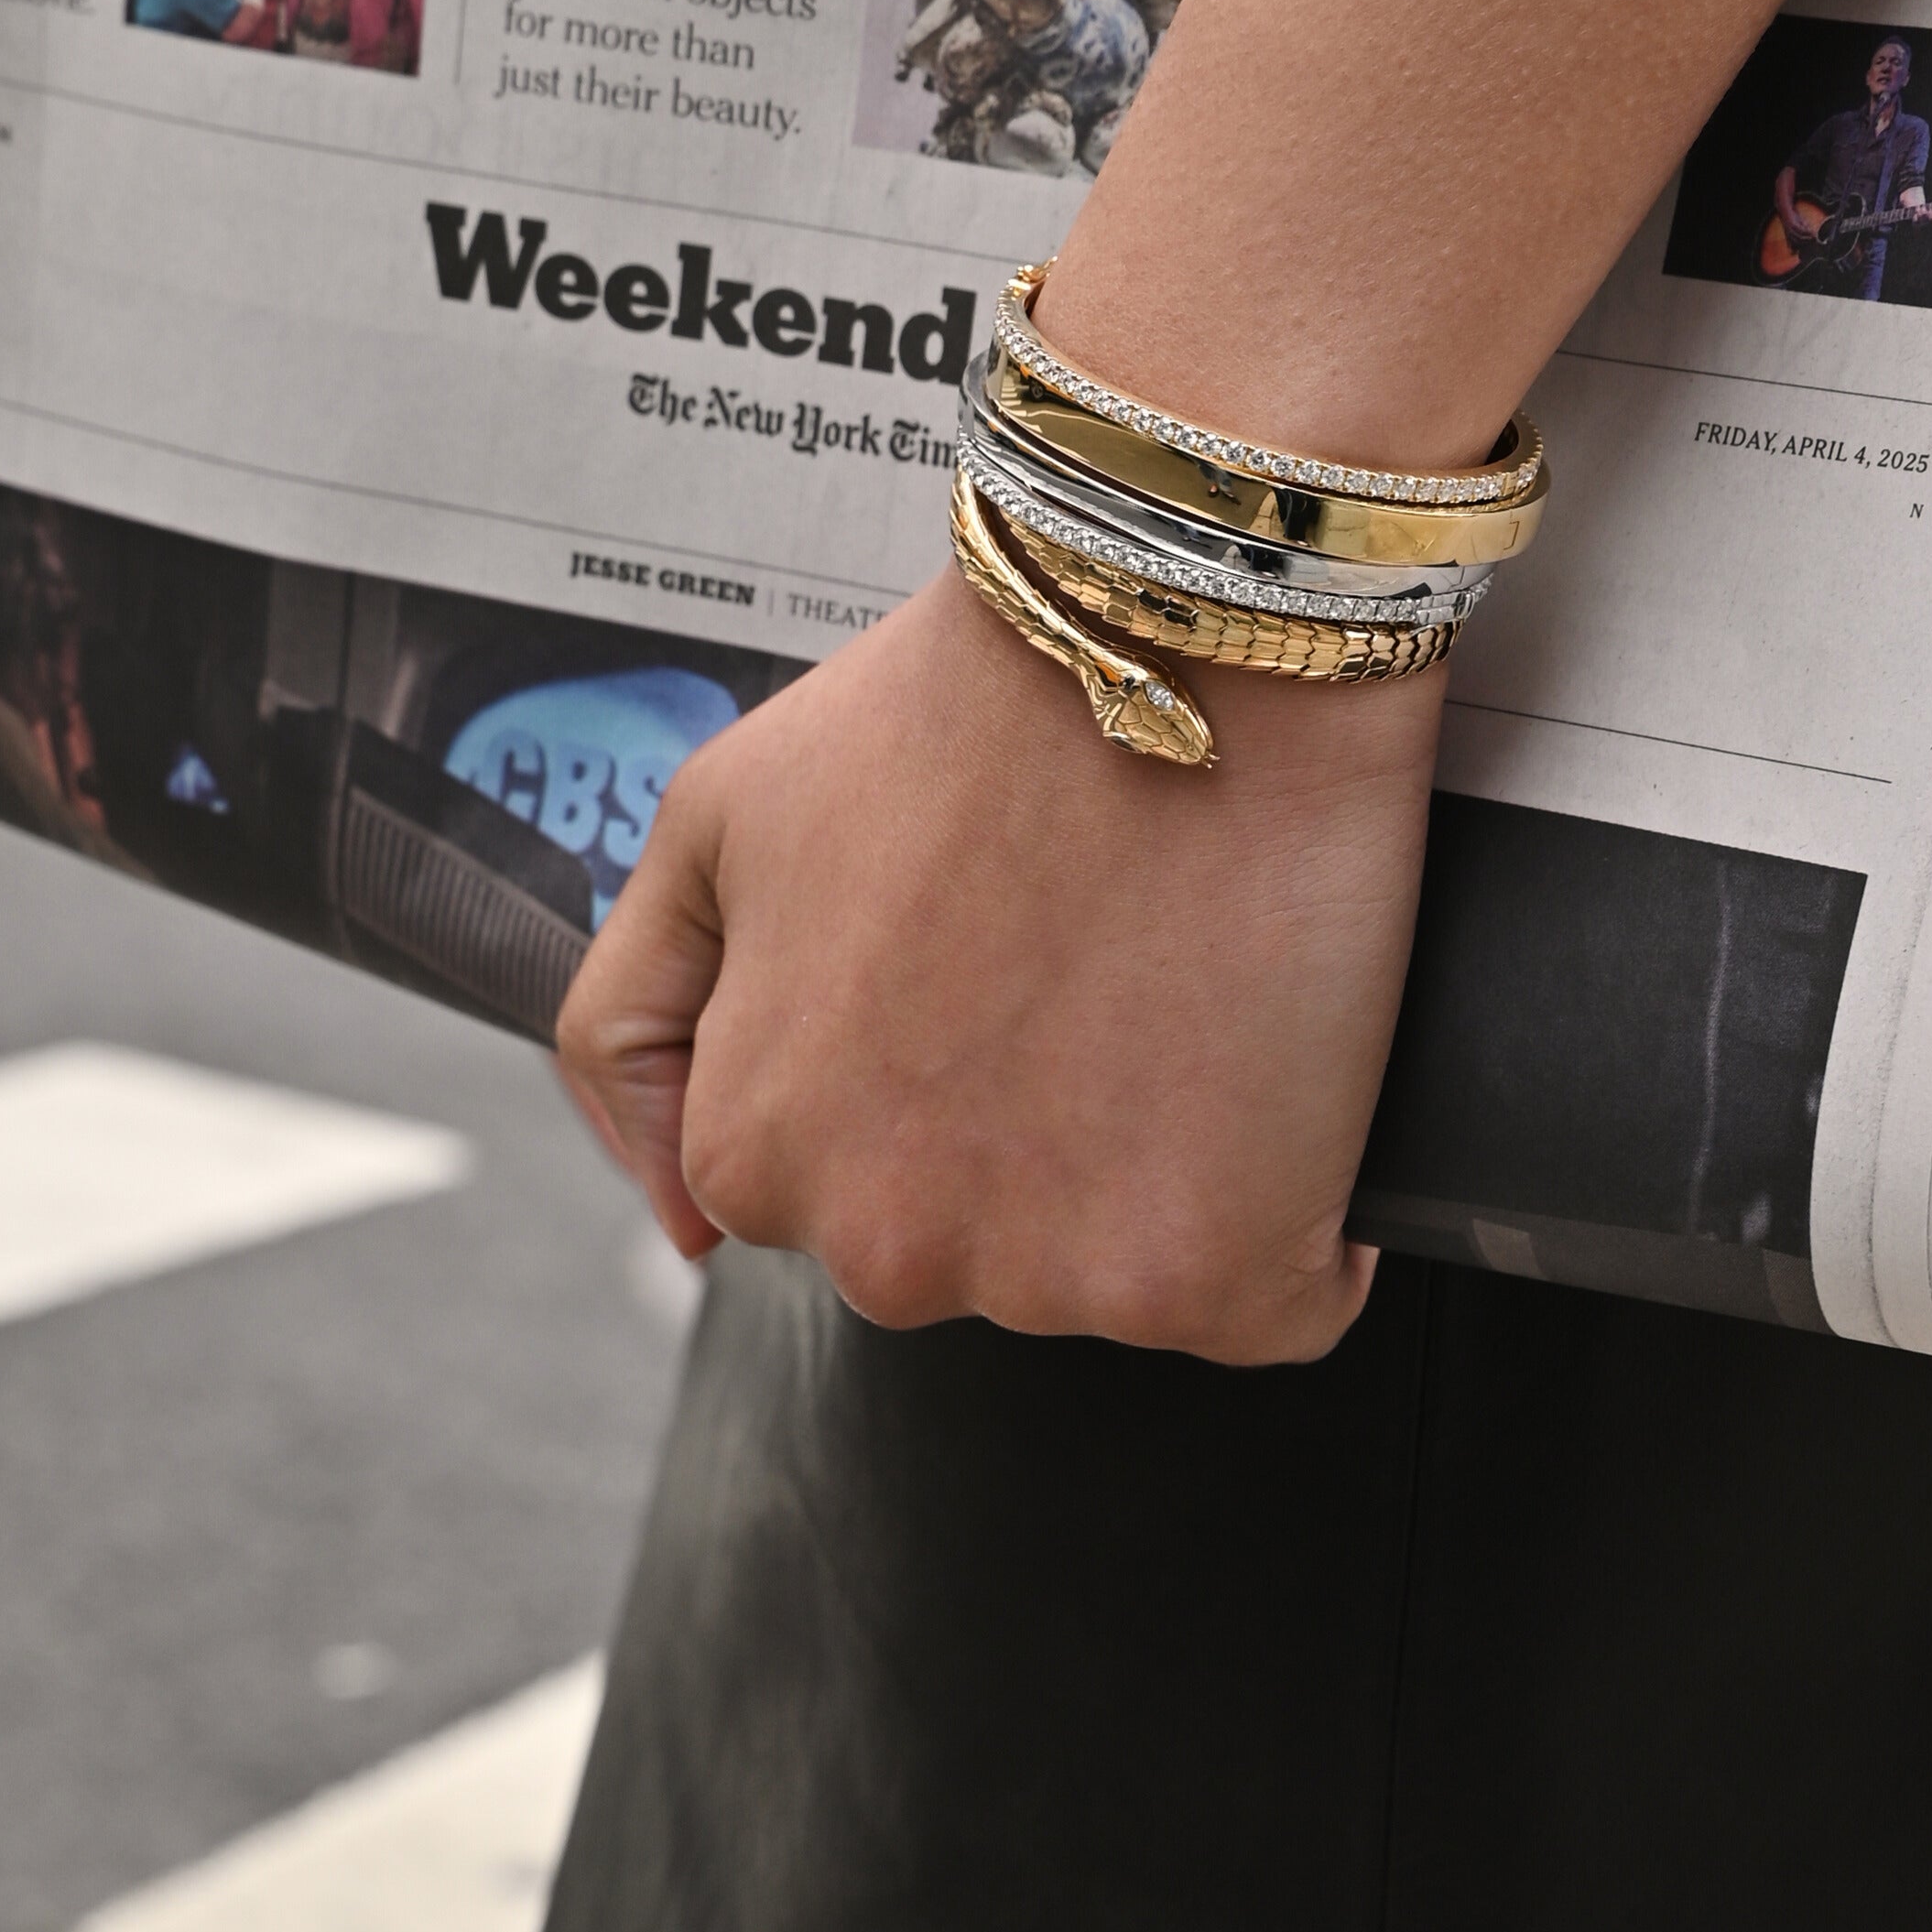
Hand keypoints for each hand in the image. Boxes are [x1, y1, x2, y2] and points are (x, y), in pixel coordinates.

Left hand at [554, 565, 1441, 1363]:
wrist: (1188, 635)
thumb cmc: (976, 707)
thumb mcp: (715, 823)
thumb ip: (633, 1030)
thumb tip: (679, 1222)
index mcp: (760, 1151)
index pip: (835, 1188)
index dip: (926, 1065)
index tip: (988, 970)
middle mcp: (891, 1245)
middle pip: (976, 1246)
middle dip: (1033, 1133)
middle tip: (1086, 962)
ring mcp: (1062, 1277)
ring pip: (1120, 1271)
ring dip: (1165, 1164)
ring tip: (1180, 986)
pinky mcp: (1227, 1275)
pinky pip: (1279, 1296)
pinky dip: (1299, 1207)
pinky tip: (1279, 1064)